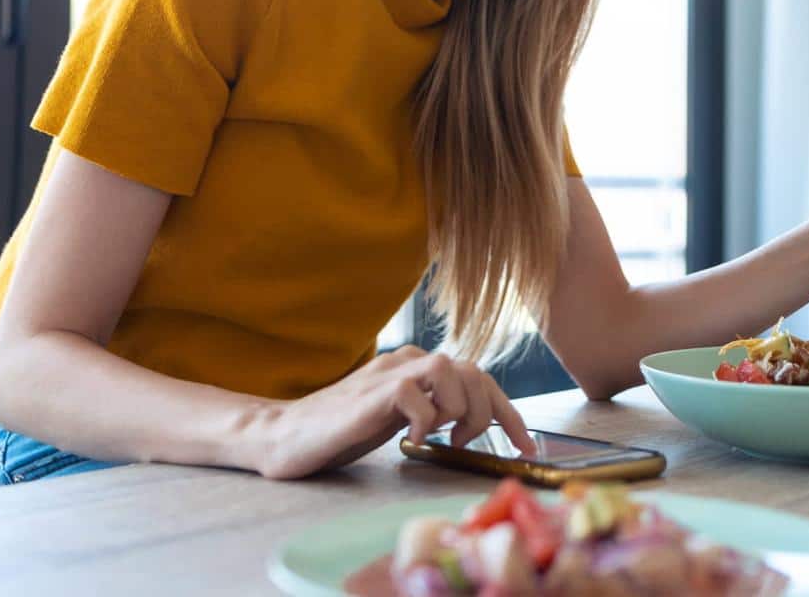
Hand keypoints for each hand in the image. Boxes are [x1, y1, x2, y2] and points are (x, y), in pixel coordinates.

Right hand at [248, 345, 532, 479]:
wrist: (283, 434)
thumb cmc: (339, 431)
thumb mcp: (397, 418)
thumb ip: (429, 409)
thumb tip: (470, 421)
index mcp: (416, 367)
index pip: (476, 376)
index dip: (507, 411)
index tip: (524, 444)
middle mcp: (406, 362)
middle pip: (472, 370)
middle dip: (490, 413)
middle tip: (473, 446)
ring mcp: (388, 374)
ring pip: (449, 369)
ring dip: (457, 410)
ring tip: (440, 439)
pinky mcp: (370, 393)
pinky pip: (414, 393)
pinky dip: (423, 419)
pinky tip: (410, 441)